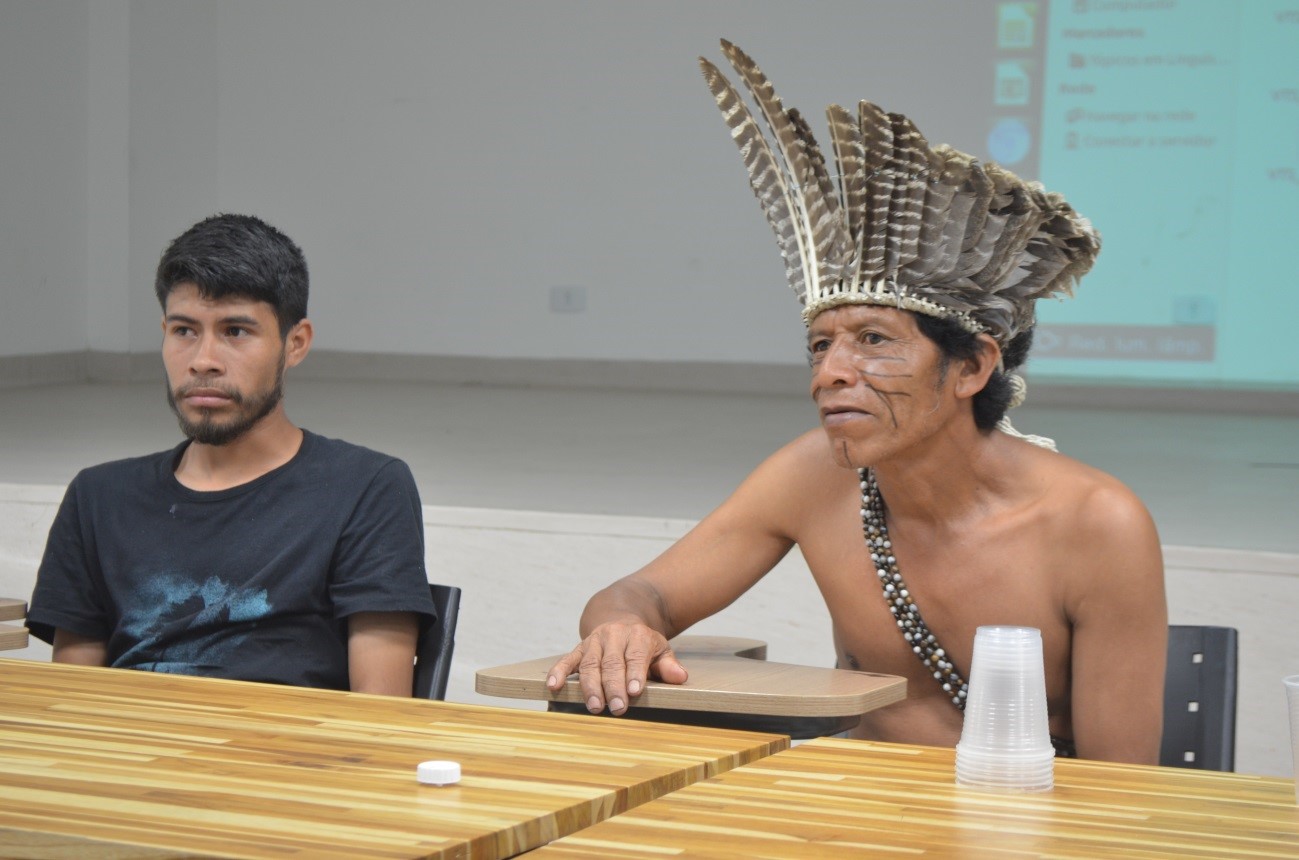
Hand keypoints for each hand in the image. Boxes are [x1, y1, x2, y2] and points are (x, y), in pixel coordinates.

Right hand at [545, 622, 688, 714]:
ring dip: (590, 686)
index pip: (635, 656)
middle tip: (617, 707)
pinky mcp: (578, 648)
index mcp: (636, 635)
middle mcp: (613, 636)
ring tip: (594, 706)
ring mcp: (593, 642)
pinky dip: (559, 672)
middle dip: (613, 686)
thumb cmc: (642, 643)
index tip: (634, 692)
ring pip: (590, 664)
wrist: (620, 618)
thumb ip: (668, 664)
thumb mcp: (660, 649)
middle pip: (612, 663)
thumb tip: (680, 676)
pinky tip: (554, 686)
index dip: (634, 674)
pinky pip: (566, 660)